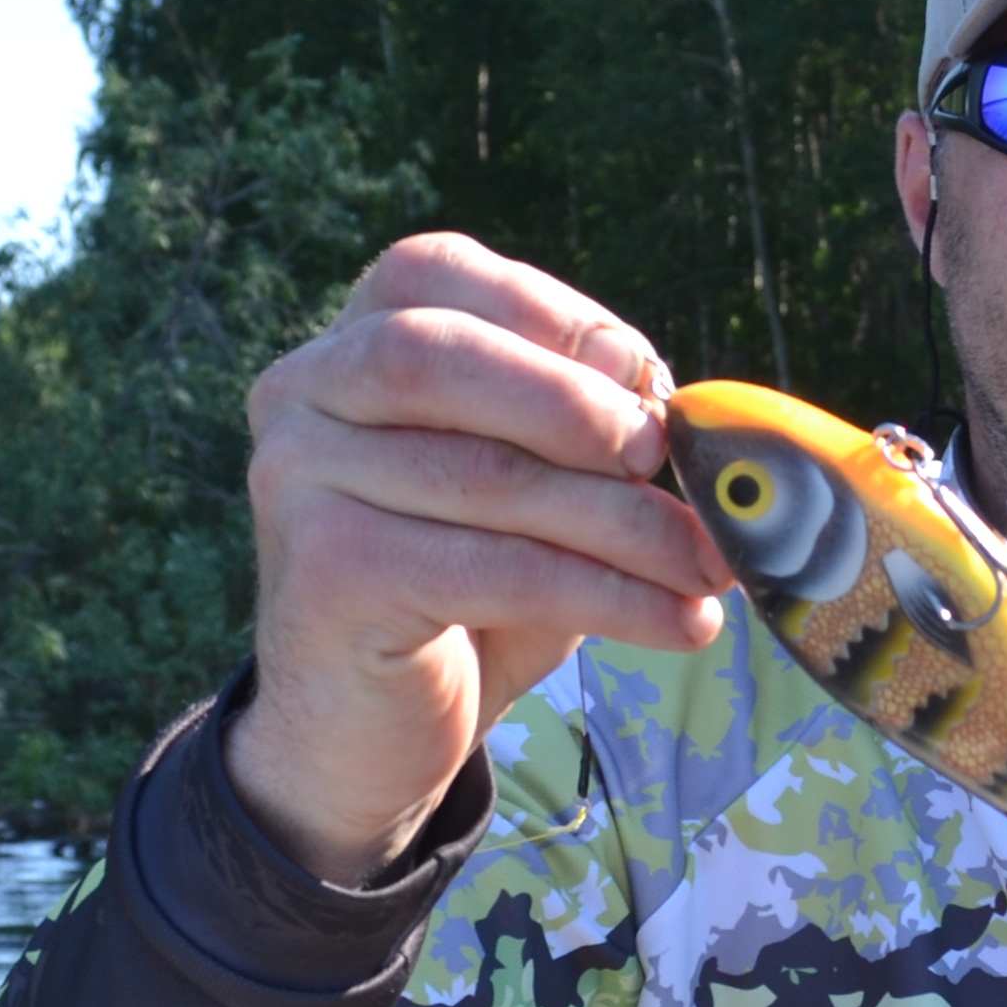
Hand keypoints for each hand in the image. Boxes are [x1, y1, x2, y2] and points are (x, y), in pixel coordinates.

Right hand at [230, 234, 731, 882]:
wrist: (368, 731)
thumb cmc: (467, 590)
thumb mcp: (535, 489)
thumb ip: (587, 432)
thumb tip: (683, 409)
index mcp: (346, 341)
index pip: (439, 274)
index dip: (554, 315)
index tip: (648, 378)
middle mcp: (301, 395)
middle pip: (445, 356)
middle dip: (576, 405)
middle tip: (669, 457)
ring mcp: (297, 483)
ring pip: (486, 476)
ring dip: (624, 523)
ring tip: (709, 566)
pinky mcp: (327, 577)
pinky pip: (493, 569)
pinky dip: (606, 594)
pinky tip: (676, 622)